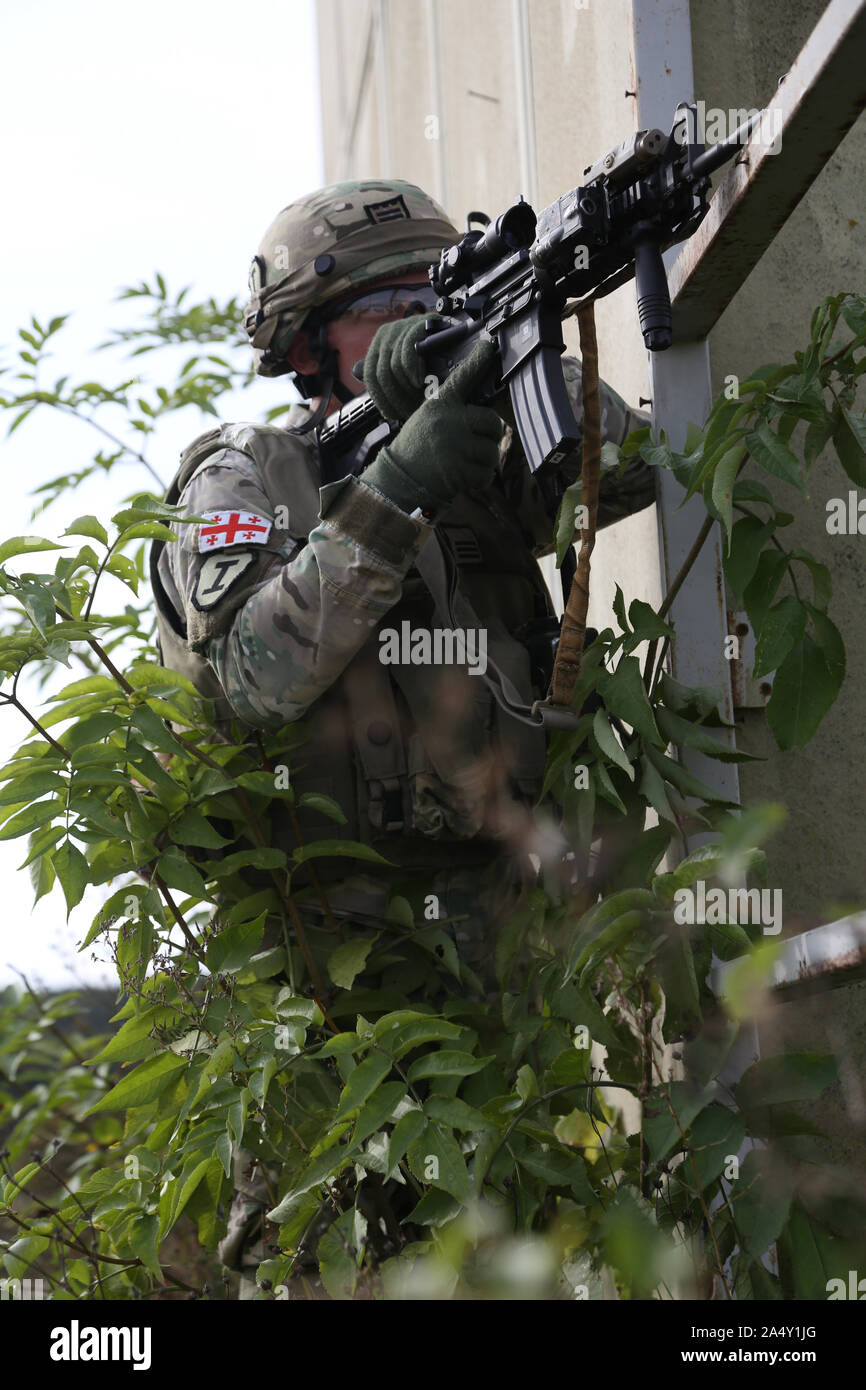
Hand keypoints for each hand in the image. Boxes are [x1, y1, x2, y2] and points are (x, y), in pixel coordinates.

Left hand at [359, 314, 443, 421]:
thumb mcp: (400, 367)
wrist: (458, 342)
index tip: (392, 414)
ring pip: (393, 366)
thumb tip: (356, 371)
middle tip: (408, 411)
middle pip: (380, 373)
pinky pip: (408, 351)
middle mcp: (386, 333)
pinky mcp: (418, 323)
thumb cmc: (430, 360)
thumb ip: (379, 370)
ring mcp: (402, 326)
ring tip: (418, 399)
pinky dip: (412, 370)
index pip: (370, 375)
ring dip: (406, 389)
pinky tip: (420, 382)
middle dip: (395, 397)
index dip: (380, 398)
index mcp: (378, 343)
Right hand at [361, 338, 502, 513]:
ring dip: (483, 461)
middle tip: (476, 444)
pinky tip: (462, 477)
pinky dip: (479, 479)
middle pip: (493, 422)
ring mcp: (455, 445)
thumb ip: (453, 411)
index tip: (490, 345)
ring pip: (492, 452)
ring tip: (464, 462)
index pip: (463, 377)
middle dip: (489, 436)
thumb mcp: (426, 418)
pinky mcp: (459, 470)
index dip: (478, 360)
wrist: (399, 478)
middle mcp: (449, 421)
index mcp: (440, 405)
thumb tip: (484, 412)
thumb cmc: (416, 447)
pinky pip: (486, 474)